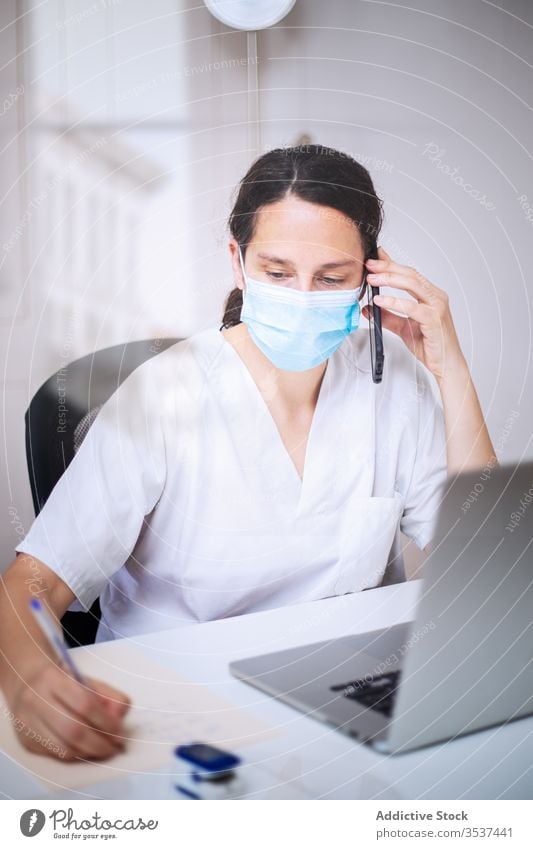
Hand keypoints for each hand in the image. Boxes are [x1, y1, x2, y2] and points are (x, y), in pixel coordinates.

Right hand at [7, 661, 130, 760]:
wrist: (27, 682)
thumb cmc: (64, 683)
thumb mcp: (89, 681)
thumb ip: (111, 696)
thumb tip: (118, 718)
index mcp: (54, 679)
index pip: (84, 704)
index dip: (106, 722)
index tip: (119, 731)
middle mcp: (36, 700)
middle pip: (73, 731)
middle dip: (99, 744)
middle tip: (113, 748)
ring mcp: (27, 723)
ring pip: (63, 749)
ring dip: (88, 754)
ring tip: (102, 750)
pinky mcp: (25, 740)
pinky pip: (55, 755)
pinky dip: (74, 756)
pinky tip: (84, 750)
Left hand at [361, 246, 466, 381]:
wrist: (446, 364)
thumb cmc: (430, 345)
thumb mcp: (403, 328)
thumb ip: (387, 317)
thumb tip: (368, 308)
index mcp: (430, 295)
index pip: (409, 274)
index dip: (392, 264)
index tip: (375, 259)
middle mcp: (436, 297)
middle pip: (410, 275)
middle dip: (388, 268)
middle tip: (370, 265)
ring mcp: (437, 307)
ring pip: (413, 285)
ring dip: (390, 280)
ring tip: (372, 280)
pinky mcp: (434, 320)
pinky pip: (412, 307)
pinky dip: (394, 302)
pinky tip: (380, 300)